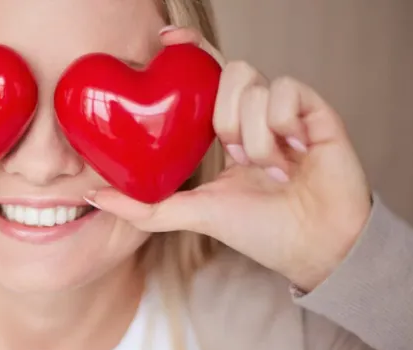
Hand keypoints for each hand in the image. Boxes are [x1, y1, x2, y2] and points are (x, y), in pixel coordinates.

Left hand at [87, 27, 371, 290]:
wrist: (313, 247)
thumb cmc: (259, 230)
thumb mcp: (192, 214)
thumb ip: (144, 206)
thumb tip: (94, 195)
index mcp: (228, 129)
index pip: (207, 75)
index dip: (190, 49)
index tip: (166, 40)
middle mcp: (257, 114)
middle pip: (229, 71)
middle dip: (224, 115)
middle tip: (236, 154)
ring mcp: (289, 111)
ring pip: (254, 83)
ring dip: (253, 132)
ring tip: (269, 167)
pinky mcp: (318, 111)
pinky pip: (286, 88)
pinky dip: (281, 123)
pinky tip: (293, 154)